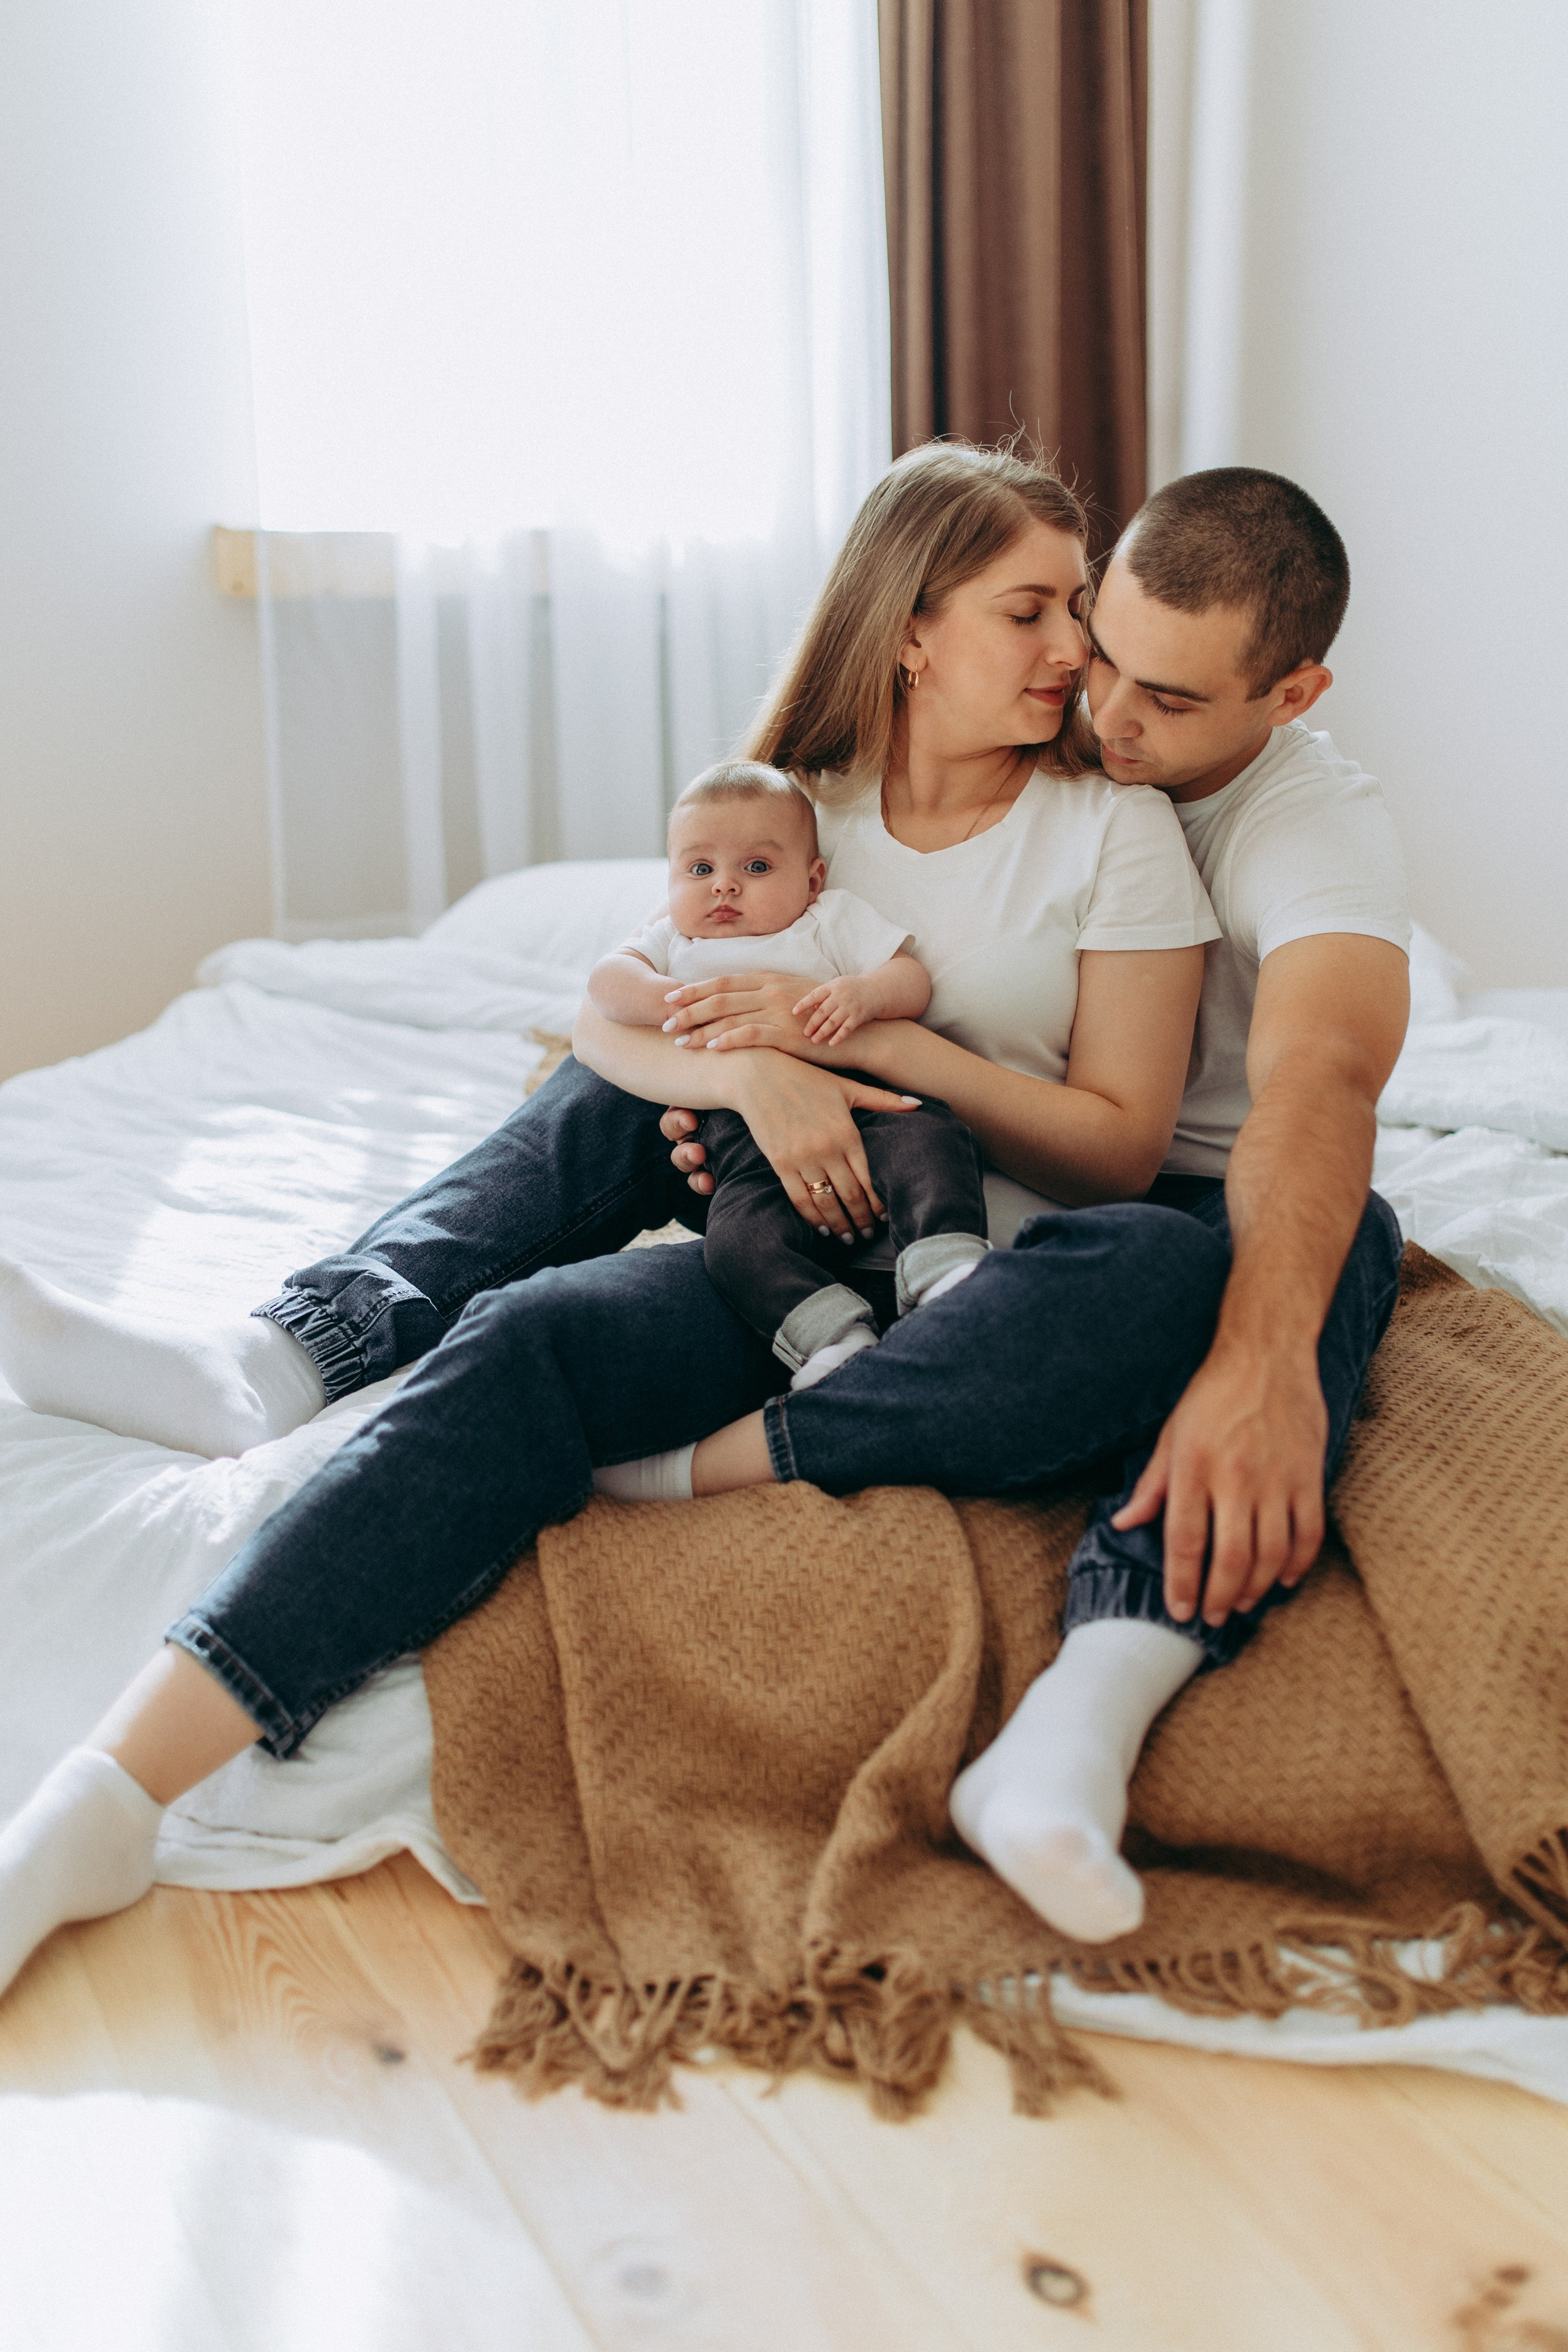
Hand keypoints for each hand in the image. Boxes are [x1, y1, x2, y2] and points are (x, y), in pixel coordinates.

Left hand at [661, 973, 810, 1045]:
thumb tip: (734, 1006)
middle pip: (719, 998)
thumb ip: (762, 997)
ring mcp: (778, 1010)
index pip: (722, 982)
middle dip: (688, 1010)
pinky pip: (752, 1034)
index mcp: (767, 980)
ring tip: (680, 1041)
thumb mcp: (789, 998)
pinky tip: (712, 1048)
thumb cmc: (819, 1017)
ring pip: (729, 1016)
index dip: (693, 990)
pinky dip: (729, 1040)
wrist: (856, 1029)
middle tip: (664, 1022)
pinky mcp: (787, 1032)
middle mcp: (769, 990)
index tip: (670, 998)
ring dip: (701, 1030)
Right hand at [665, 1057, 918, 1239]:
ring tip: (848, 1238)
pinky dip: (813, 1218)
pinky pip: (799, 1199)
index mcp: (847, 1132)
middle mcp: (827, 1149)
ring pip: (826, 1202)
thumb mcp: (846, 1086)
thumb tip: (918, 1104)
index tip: (885, 1216)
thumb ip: (882, 1100)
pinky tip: (822, 1228)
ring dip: (839, 1225)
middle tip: (868, 1235)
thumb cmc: (806, 1078)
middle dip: (862, 1219)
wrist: (758, 1074)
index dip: (879, 1203)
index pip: (869, 1178)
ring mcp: (802, 1158)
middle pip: (850, 1196)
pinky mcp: (780, 1163)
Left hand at [793, 976, 877, 1047]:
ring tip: (814, 1040)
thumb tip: (811, 1008)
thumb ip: (824, 995)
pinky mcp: (859, 1016)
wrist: (877, 990)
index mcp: (833, 986)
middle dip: (812, 1023)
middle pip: (822, 1012)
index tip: (793, 1013)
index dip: (803, 1004)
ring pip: (832, 1022)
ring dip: (822, 1032)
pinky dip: (838, 1037)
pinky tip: (831, 1043)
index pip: (815, 995)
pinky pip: (846, 1029)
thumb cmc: (852, 988)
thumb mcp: (838, 986)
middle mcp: (841, 996)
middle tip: (805, 1033)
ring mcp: (850, 1006)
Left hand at [1112, 1339, 1329, 1626]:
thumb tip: (1123, 1524)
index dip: (1181, 1584)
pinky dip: (1297, 1564)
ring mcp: (1277, 1479)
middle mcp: (1235, 1478)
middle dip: (1219, 1597)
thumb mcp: (1171, 1434)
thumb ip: (1151, 1485)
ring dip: (1256, 1587)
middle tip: (1214, 1617)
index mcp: (1194, 1468)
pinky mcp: (1309, 1475)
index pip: (1184, 1542)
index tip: (1181, 1611)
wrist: (1267, 1354)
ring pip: (1270, 1553)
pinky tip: (1283, 1579)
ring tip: (1243, 1603)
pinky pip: (1308, 1534)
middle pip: (1229, 1558)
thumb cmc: (1212, 1394)